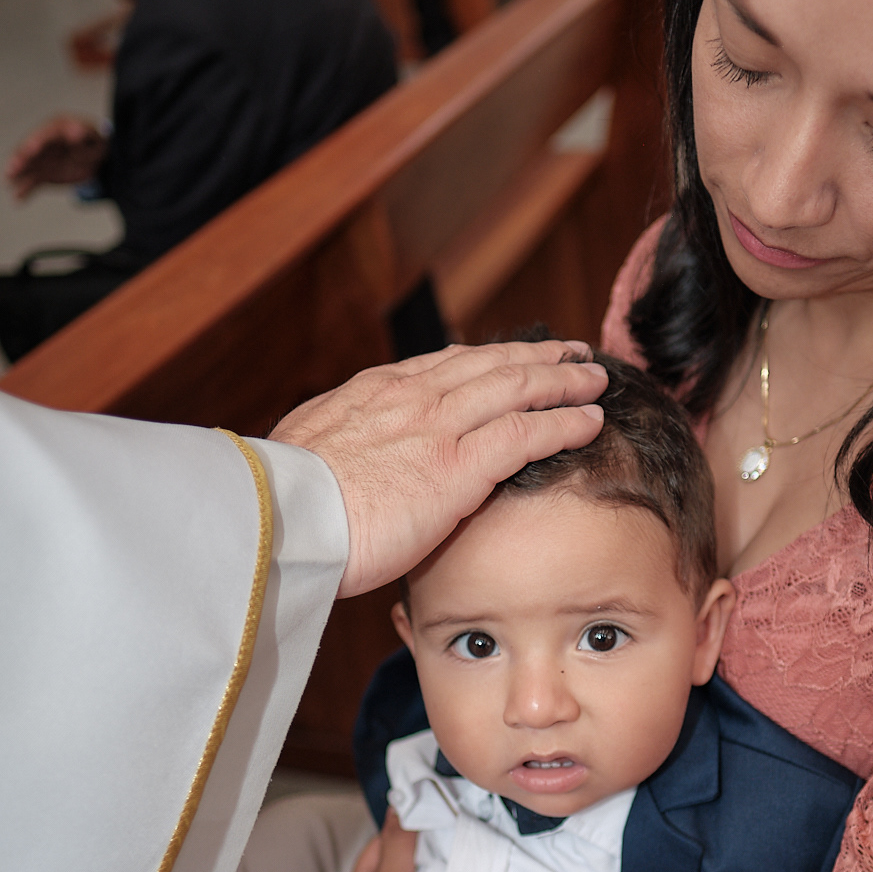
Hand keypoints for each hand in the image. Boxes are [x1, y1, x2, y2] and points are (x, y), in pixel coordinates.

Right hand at [5, 115, 108, 198]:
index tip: (31, 149)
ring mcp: (41, 159)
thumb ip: (86, 135)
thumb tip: (78, 131)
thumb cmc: (95, 144)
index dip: (37, 142)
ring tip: (8, 181)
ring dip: (17, 174)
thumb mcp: (96, 138)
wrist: (96, 160)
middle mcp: (44, 142)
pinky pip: (32, 182)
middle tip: (12, 168)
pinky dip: (25, 190)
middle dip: (21, 159)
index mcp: (56, 129)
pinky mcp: (42, 174)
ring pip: (27, 166)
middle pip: (30, 150)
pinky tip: (17, 199)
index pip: (45, 135)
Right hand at [270, 341, 604, 597]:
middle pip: (488, 364)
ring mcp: (436, 428)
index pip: (443, 365)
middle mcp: (410, 397)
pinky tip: (590, 421)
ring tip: (594, 378)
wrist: (278, 518)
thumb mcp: (303, 453)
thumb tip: (337, 458)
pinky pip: (526, 434)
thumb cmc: (279, 503)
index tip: (507, 357)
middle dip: (534, 357)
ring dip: (562, 381)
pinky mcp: (457, 467)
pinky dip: (564, 423)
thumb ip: (335, 446)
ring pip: (516, 388)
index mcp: (372, 394)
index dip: (485, 358)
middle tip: (569, 353)